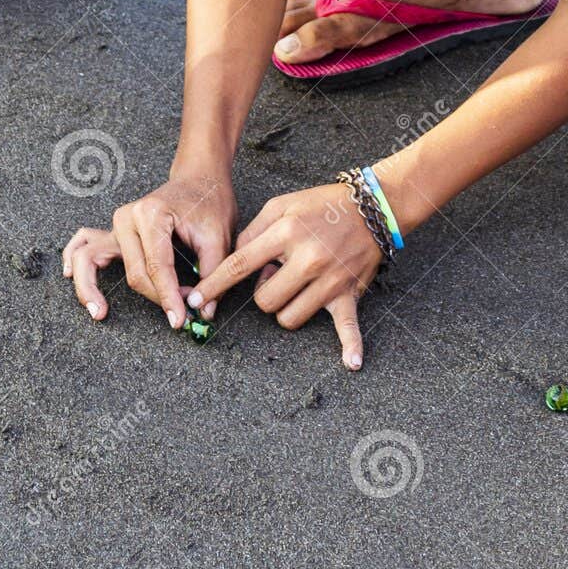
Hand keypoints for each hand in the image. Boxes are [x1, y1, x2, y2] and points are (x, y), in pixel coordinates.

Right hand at [62, 172, 236, 327]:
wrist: (199, 179)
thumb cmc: (209, 202)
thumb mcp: (219, 237)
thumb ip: (212, 274)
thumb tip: (203, 311)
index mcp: (152, 214)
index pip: (157, 266)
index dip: (168, 297)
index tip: (180, 319)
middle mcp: (127, 217)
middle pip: (133, 272)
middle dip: (155, 297)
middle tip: (179, 314)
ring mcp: (116, 224)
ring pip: (93, 259)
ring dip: (91, 287)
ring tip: (99, 311)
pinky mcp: (114, 231)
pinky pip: (84, 245)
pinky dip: (75, 261)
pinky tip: (70, 276)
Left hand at [187, 183, 381, 370]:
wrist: (372, 206)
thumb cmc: (321, 205)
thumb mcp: (280, 205)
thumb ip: (252, 232)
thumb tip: (234, 263)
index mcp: (285, 233)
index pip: (239, 265)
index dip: (214, 286)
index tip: (195, 301)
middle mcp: (306, 258)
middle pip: (265, 301)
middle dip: (264, 293)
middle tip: (278, 274)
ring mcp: (329, 279)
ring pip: (290, 318)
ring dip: (287, 308)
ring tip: (299, 286)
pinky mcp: (349, 292)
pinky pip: (349, 325)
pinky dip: (352, 345)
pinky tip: (352, 363)